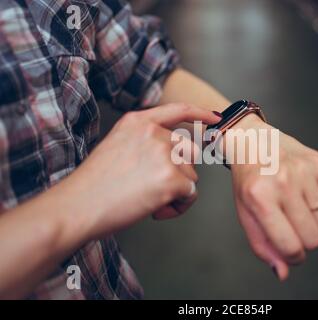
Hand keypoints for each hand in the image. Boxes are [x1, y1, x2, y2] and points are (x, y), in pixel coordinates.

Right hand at [68, 103, 220, 238]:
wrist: (78, 206)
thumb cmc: (94, 185)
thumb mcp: (117, 146)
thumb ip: (144, 141)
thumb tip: (173, 155)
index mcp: (138, 122)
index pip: (178, 110)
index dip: (200, 113)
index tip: (215, 118)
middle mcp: (154, 133)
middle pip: (189, 153)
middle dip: (178, 173)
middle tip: (154, 189)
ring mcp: (164, 154)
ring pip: (191, 175)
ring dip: (177, 192)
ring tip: (149, 201)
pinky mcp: (172, 178)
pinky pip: (190, 194)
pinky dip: (178, 207)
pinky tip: (156, 211)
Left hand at [230, 115, 317, 279]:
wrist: (254, 143)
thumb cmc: (250, 182)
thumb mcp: (246, 215)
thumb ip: (263, 247)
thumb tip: (284, 272)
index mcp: (260, 198)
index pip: (290, 246)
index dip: (293, 257)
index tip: (291, 251)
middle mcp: (283, 183)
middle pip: (314, 238)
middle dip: (305, 241)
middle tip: (294, 226)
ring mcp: (304, 171)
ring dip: (317, 225)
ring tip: (301, 210)